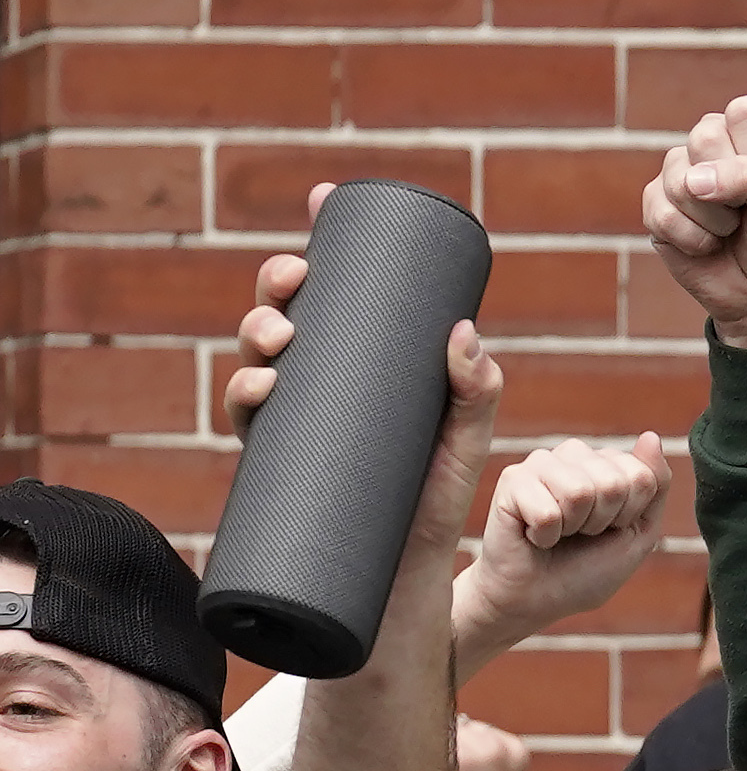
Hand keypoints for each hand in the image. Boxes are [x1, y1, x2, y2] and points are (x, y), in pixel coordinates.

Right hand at [224, 205, 504, 582]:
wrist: (403, 575)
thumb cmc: (434, 499)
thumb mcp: (467, 439)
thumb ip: (477, 388)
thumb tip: (464, 331)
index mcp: (362, 361)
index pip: (340, 289)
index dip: (324, 238)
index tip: (324, 195)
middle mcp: (321, 382)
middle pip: (287, 311)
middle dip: (279, 282)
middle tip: (296, 279)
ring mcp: (295, 418)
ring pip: (258, 356)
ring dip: (257, 331)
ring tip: (284, 336)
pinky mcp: (279, 462)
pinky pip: (247, 422)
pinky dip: (245, 398)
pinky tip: (259, 387)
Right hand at [449, 432, 671, 676]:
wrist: (538, 600)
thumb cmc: (587, 568)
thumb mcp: (639, 532)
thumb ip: (654, 484)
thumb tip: (651, 436)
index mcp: (608, 462)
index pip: (642, 476)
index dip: (629, 516)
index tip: (609, 530)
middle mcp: (574, 454)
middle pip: (613, 483)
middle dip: (601, 522)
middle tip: (579, 534)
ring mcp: (541, 463)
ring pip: (579, 492)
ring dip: (572, 527)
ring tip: (558, 532)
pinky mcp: (511, 480)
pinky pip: (547, 511)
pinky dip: (545, 536)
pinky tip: (533, 535)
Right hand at [642, 97, 746, 355]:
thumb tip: (695, 180)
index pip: (746, 111)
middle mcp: (721, 141)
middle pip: (704, 135)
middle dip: (735, 188)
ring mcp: (684, 170)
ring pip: (679, 177)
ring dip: (715, 219)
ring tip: (733, 229)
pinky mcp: (658, 203)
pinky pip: (660, 211)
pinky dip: (692, 239)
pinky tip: (709, 245)